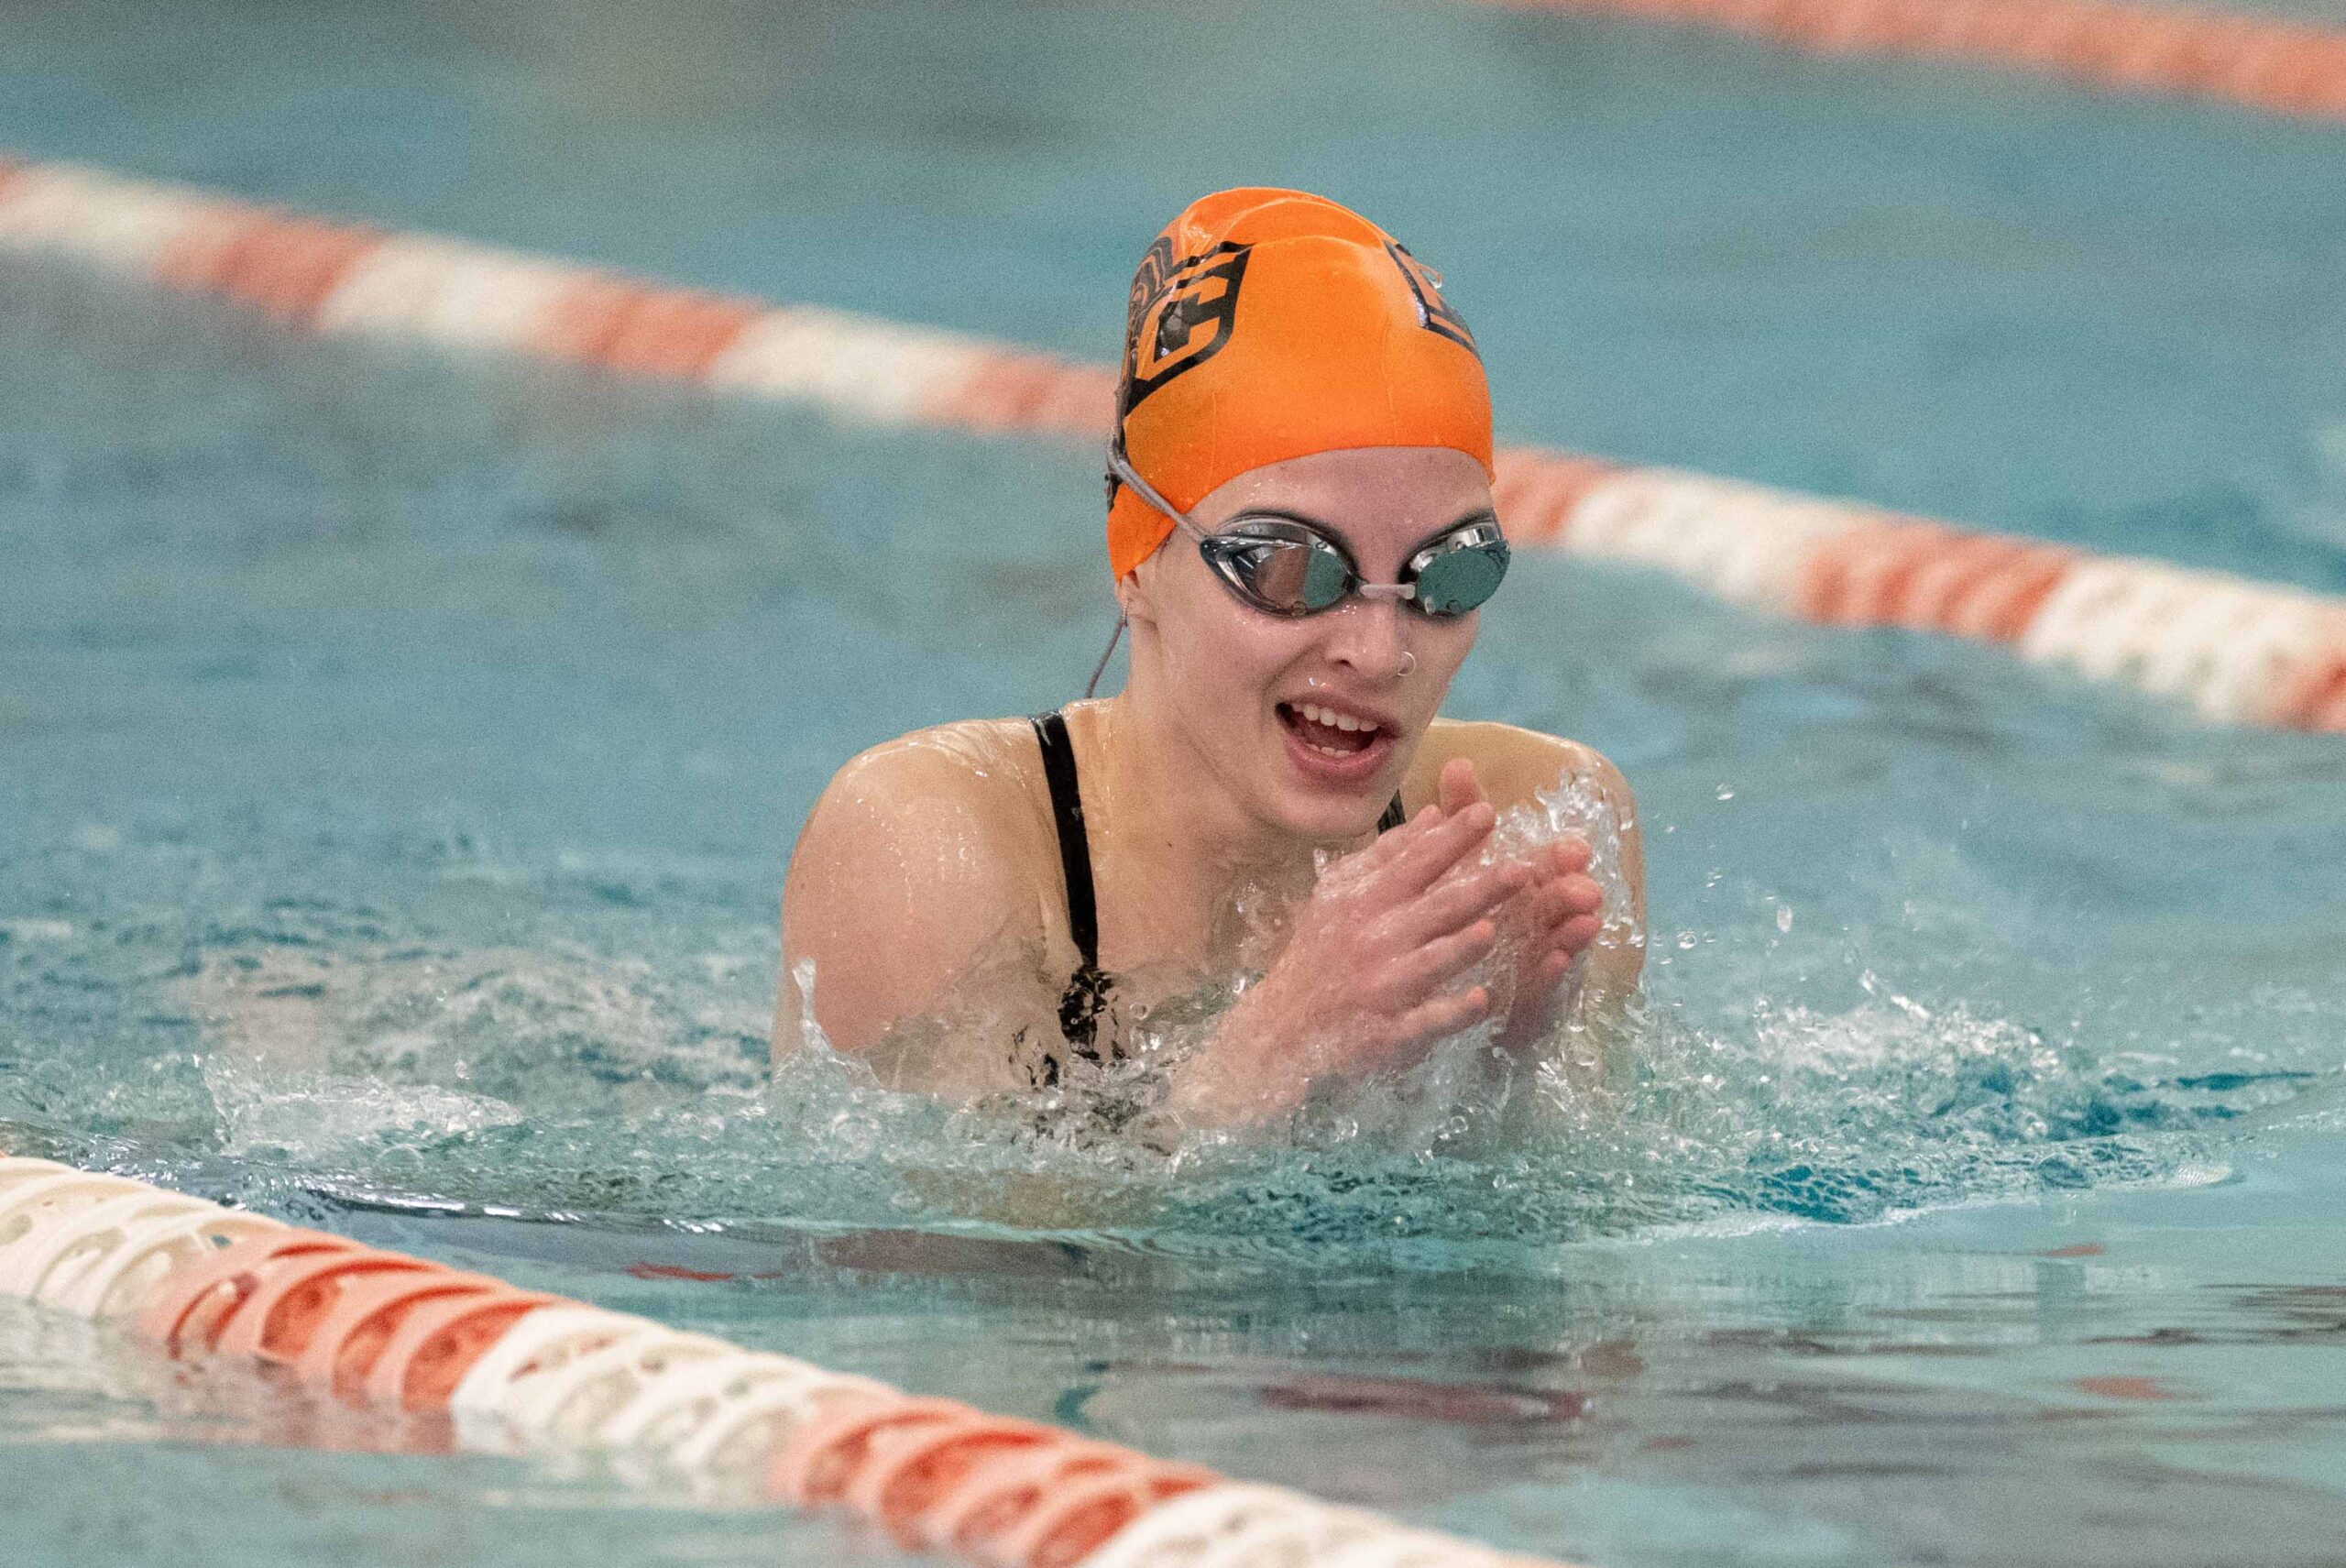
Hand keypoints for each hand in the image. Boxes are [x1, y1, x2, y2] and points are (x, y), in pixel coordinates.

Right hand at [1167, 796, 1529, 1124]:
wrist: (1285, 1026)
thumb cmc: (1321, 951)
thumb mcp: (1341, 894)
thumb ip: (1389, 855)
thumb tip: (1434, 814)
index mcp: (1367, 900)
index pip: (1417, 863)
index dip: (1453, 838)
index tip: (1489, 812)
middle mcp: (1376, 939)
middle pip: (1436, 909)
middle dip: (1479, 889)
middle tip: (1522, 869)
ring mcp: (1383, 986)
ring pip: (1430, 964)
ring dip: (1460, 949)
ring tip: (1492, 931)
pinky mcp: (1388, 1031)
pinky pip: (1426, 1022)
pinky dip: (1451, 1012)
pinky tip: (1481, 1001)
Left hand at [1434, 759, 1604, 1044]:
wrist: (1428, 980)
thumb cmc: (1457, 911)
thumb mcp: (1451, 859)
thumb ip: (1460, 816)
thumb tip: (1458, 764)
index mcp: (1519, 884)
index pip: (1544, 866)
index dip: (1560, 859)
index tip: (1577, 848)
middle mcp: (1530, 918)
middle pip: (1554, 903)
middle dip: (1571, 892)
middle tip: (1587, 888)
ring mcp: (1527, 958)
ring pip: (1552, 942)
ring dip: (1571, 932)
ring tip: (1587, 922)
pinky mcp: (1516, 996)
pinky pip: (1533, 985)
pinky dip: (1546, 974)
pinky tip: (1554, 961)